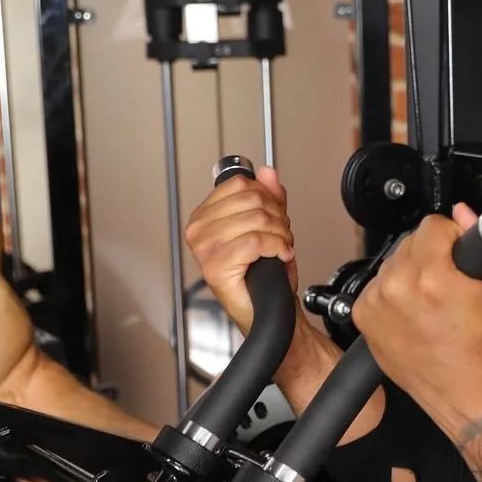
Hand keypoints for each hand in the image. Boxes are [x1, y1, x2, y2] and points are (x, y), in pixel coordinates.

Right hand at [182, 166, 295, 332]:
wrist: (268, 309)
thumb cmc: (263, 275)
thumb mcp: (269, 227)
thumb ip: (268, 197)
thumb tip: (267, 172)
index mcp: (205, 216)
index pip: (239, 184)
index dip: (267, 197)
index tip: (274, 216)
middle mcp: (199, 230)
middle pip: (251, 199)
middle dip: (277, 218)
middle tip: (281, 236)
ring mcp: (204, 247)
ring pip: (256, 219)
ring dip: (280, 235)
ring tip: (280, 247)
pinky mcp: (215, 265)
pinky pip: (255, 241)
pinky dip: (277, 247)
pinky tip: (279, 256)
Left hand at [351, 203, 481, 429]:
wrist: (461, 390)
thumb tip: (464, 213)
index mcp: (431, 276)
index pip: (433, 224)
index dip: (453, 236)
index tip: (458, 256)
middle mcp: (397, 287)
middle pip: (411, 241)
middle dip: (432, 255)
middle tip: (448, 284)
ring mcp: (376, 302)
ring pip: (394, 262)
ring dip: (411, 273)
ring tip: (430, 301)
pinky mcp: (363, 316)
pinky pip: (378, 285)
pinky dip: (394, 293)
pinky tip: (413, 312)